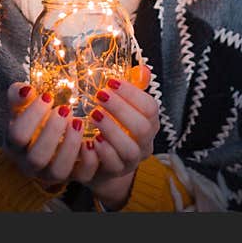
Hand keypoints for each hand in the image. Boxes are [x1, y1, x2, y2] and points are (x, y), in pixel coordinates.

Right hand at [3, 83, 94, 188]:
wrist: (42, 143)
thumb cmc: (31, 121)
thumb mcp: (21, 108)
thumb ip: (18, 96)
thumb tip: (26, 90)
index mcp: (15, 145)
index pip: (18, 136)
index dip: (32, 116)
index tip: (47, 96)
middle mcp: (30, 164)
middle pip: (37, 157)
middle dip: (52, 132)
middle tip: (64, 110)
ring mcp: (51, 174)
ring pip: (58, 171)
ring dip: (70, 146)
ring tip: (78, 122)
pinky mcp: (72, 177)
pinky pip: (82, 176)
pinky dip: (89, 160)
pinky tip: (91, 141)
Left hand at [87, 65, 158, 207]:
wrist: (105, 166)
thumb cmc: (115, 129)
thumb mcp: (124, 108)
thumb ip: (133, 88)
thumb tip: (142, 68)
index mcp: (149, 124)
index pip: (150, 108)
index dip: (133, 94)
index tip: (111, 82)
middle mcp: (144, 144)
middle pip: (142, 128)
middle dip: (120, 109)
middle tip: (99, 95)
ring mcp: (131, 162)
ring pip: (130, 150)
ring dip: (111, 130)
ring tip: (93, 115)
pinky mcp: (114, 174)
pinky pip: (113, 166)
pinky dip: (102, 153)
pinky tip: (90, 140)